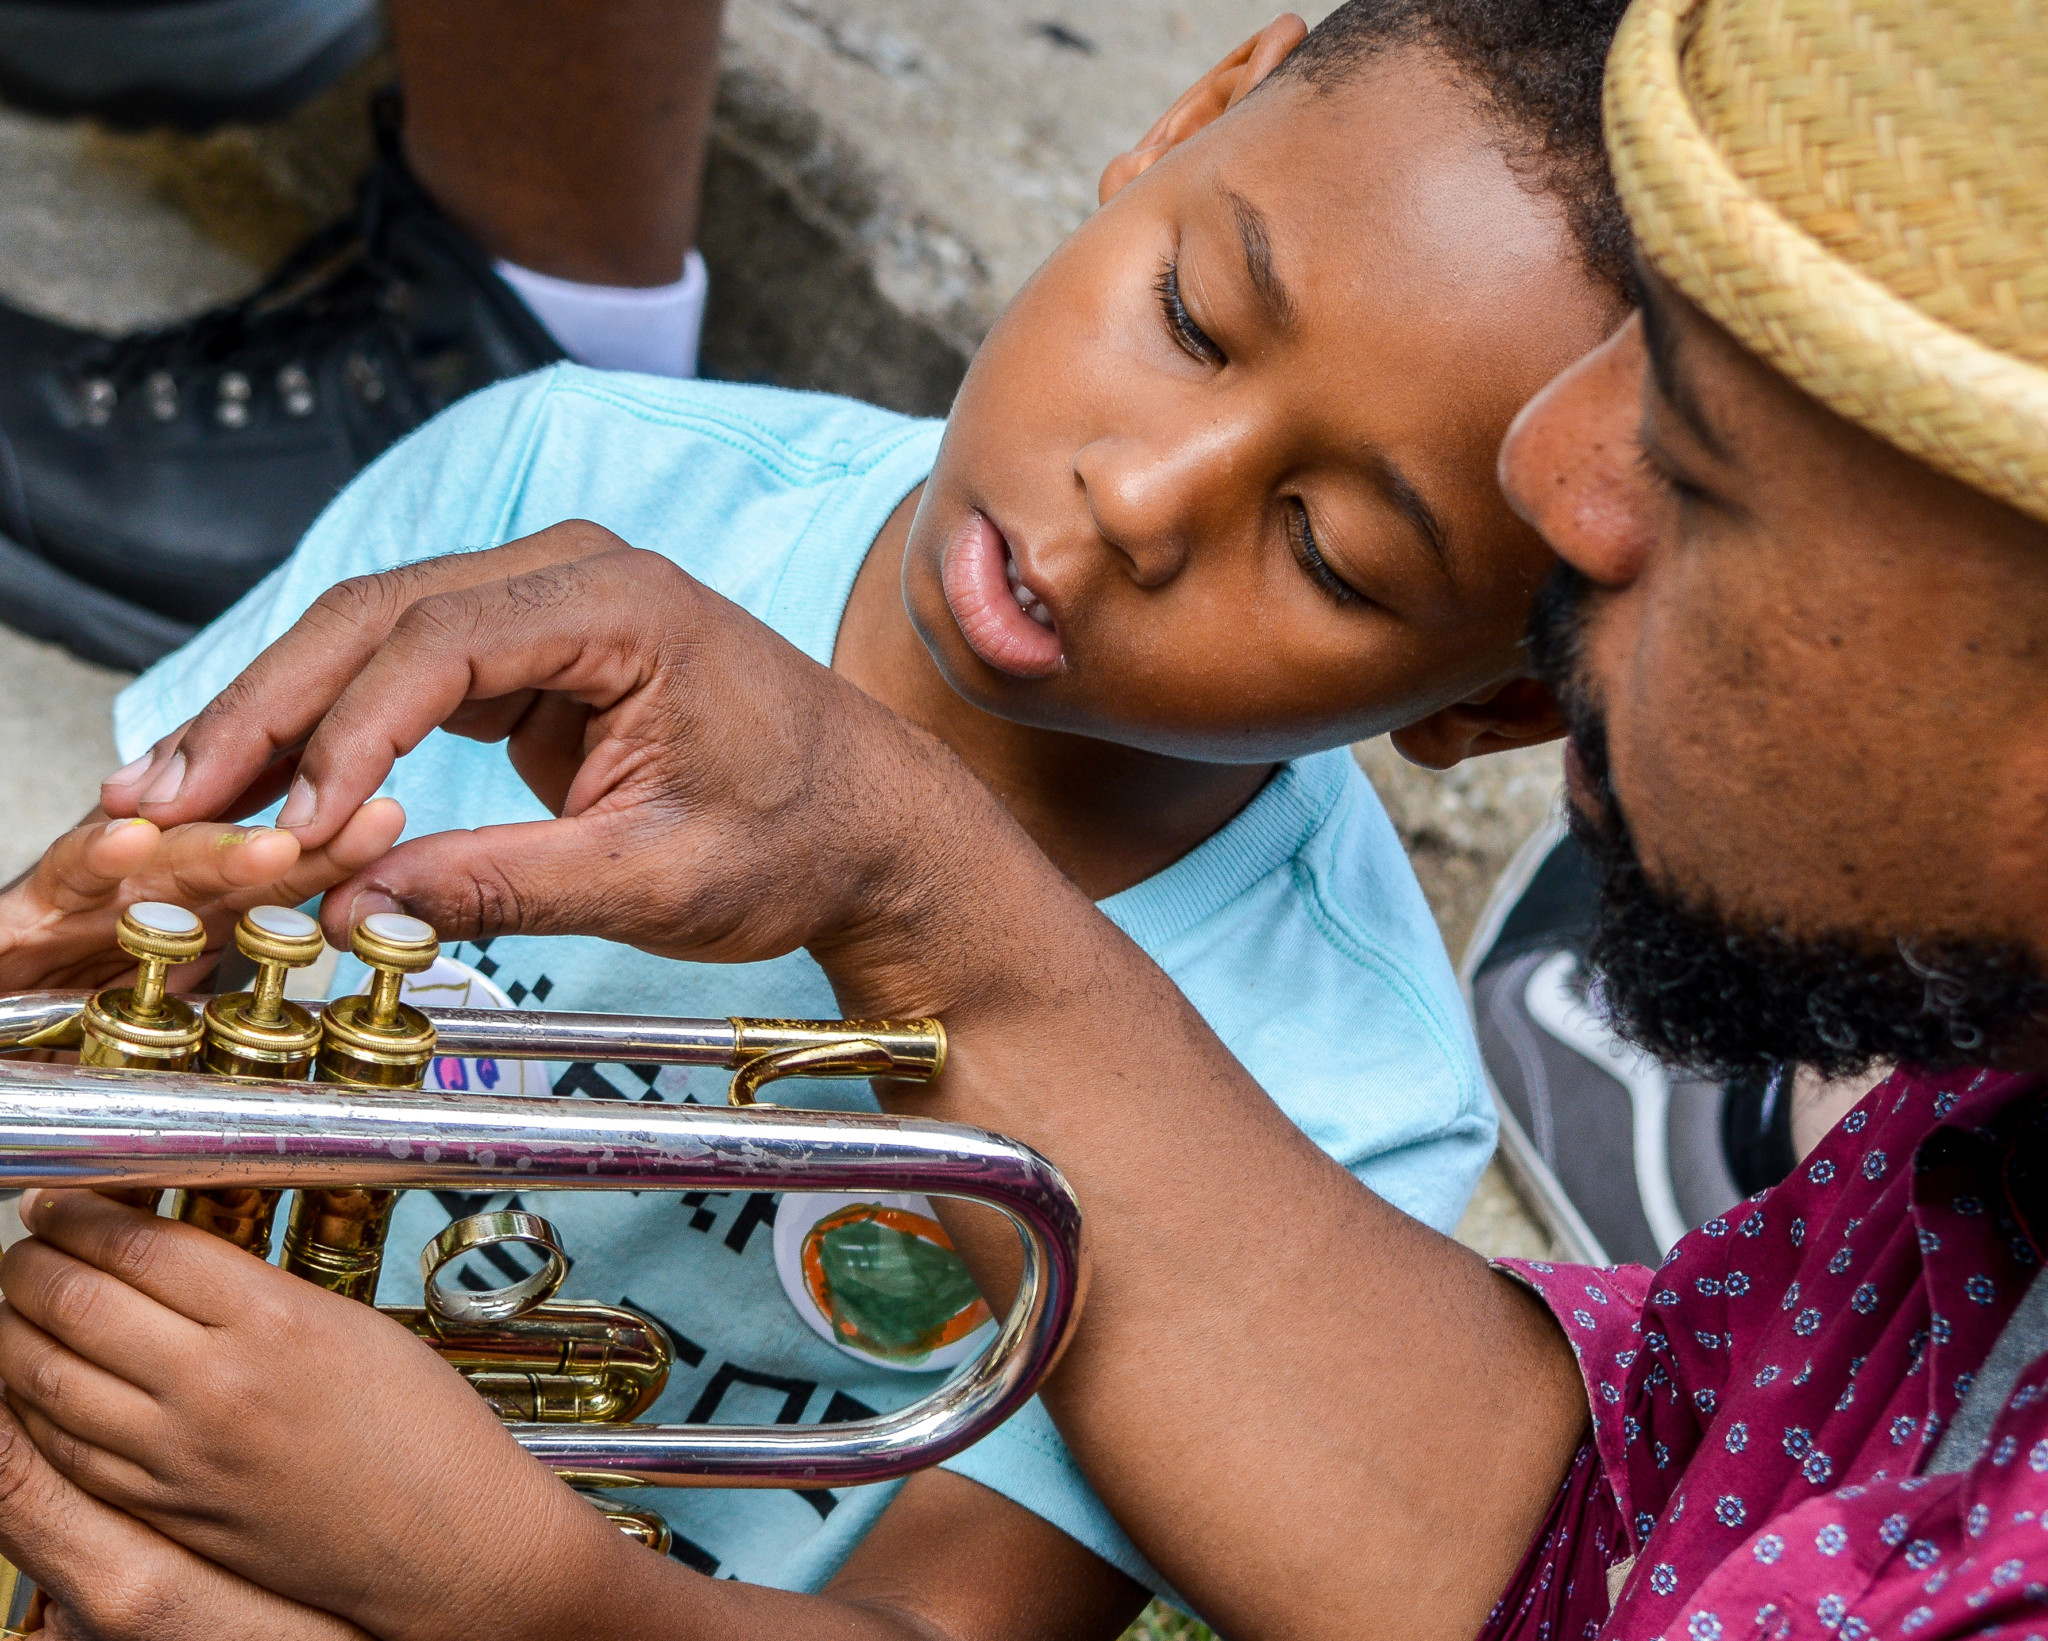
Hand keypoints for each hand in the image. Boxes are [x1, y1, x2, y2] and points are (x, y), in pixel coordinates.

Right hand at [0, 801, 404, 994]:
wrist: (1, 1063)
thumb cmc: (78, 1027)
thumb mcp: (186, 1019)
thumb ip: (247, 989)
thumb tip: (352, 978)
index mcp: (197, 911)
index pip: (279, 869)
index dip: (334, 847)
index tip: (391, 827)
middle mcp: (143, 891)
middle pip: (232, 851)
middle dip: (305, 837)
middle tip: (372, 820)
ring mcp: (78, 897)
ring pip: (155, 855)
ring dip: (216, 845)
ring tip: (276, 844)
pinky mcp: (14, 919)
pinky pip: (59, 881)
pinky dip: (90, 859)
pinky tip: (130, 842)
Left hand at [0, 1191, 629, 1640]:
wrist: (446, 1543)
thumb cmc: (422, 1430)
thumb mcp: (348, 1325)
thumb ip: (254, 1292)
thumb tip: (169, 1260)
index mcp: (274, 1321)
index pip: (140, 1245)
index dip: (81, 1213)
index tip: (63, 1199)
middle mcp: (217, 1385)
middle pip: (77, 1302)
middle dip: (32, 1262)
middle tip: (31, 1241)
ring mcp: (181, 1456)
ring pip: (47, 1376)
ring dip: (14, 1328)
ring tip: (18, 1302)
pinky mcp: (167, 1510)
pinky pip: (65, 1450)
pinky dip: (31, 1405)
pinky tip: (35, 1382)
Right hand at [94, 526, 1027, 1007]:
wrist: (870, 824)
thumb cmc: (799, 836)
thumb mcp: (660, 879)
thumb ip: (507, 882)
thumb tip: (353, 907)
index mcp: (624, 603)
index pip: (441, 644)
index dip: (345, 734)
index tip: (284, 824)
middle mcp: (576, 574)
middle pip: (377, 616)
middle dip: (265, 707)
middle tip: (161, 796)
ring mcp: (549, 604)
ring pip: (373, 637)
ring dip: (279, 714)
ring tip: (179, 795)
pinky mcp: (533, 651)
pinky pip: (408, 674)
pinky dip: (334, 729)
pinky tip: (269, 788)